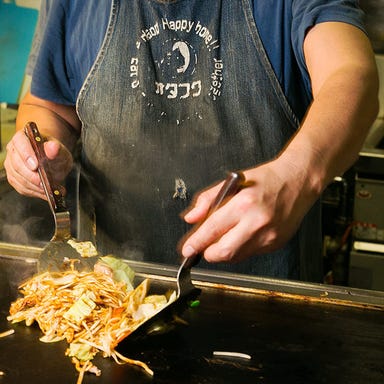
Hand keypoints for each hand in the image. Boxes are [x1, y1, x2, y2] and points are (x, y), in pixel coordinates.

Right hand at [4, 129, 73, 200]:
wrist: (53, 159)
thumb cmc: (54, 152)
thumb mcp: (60, 149)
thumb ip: (56, 149)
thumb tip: (53, 148)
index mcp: (23, 137)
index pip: (20, 143)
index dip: (27, 155)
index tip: (36, 166)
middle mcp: (14, 151)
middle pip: (16, 164)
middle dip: (31, 176)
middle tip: (43, 182)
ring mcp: (12, 165)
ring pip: (18, 178)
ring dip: (34, 186)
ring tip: (50, 189)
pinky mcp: (15, 178)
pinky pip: (22, 188)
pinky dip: (35, 192)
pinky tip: (45, 192)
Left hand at [180, 158, 318, 263]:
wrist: (298, 181)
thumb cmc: (266, 179)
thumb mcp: (232, 182)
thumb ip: (208, 200)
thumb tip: (191, 219)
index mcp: (244, 204)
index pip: (212, 230)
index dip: (196, 243)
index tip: (187, 249)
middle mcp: (257, 223)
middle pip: (224, 253)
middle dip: (208, 253)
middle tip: (203, 246)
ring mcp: (268, 237)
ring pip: (236, 257)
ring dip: (224, 251)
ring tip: (225, 234)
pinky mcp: (275, 244)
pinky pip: (250, 253)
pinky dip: (240, 248)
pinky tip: (243, 233)